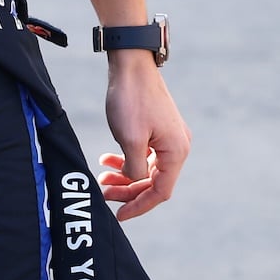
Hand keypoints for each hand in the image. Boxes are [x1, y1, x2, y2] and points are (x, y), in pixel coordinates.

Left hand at [98, 51, 187, 218]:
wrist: (131, 63)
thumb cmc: (131, 100)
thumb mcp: (130, 140)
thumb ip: (134, 170)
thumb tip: (134, 182)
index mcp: (176, 151)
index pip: (160, 192)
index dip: (139, 206)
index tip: (118, 216)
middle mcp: (177, 145)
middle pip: (153, 181)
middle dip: (127, 190)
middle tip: (103, 191)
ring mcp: (168, 135)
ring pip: (146, 168)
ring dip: (125, 175)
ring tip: (102, 176)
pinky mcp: (158, 127)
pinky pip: (144, 153)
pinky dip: (127, 159)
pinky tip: (108, 159)